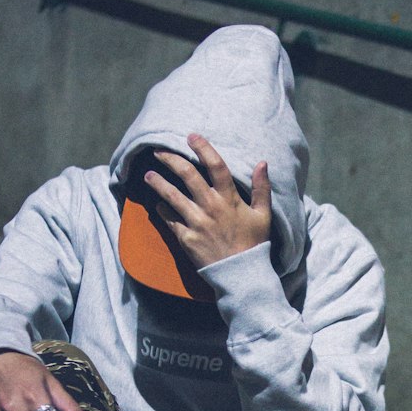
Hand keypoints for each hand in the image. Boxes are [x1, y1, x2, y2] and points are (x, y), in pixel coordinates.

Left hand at [144, 133, 271, 270]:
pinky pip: (169, 220)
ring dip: (158, 183)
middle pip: (187, 175)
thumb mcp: (263, 215)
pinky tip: (157, 205)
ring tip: (148, 176)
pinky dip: (162, 211)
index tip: (191, 136)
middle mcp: (210, 207)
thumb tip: (263, 162)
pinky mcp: (186, 238)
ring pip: (172, 196)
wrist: (241, 274)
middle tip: (159, 152)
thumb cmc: (253, 243)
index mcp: (229, 198)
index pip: (215, 165)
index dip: (203, 148)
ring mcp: (196, 222)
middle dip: (171, 160)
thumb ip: (262, 188)